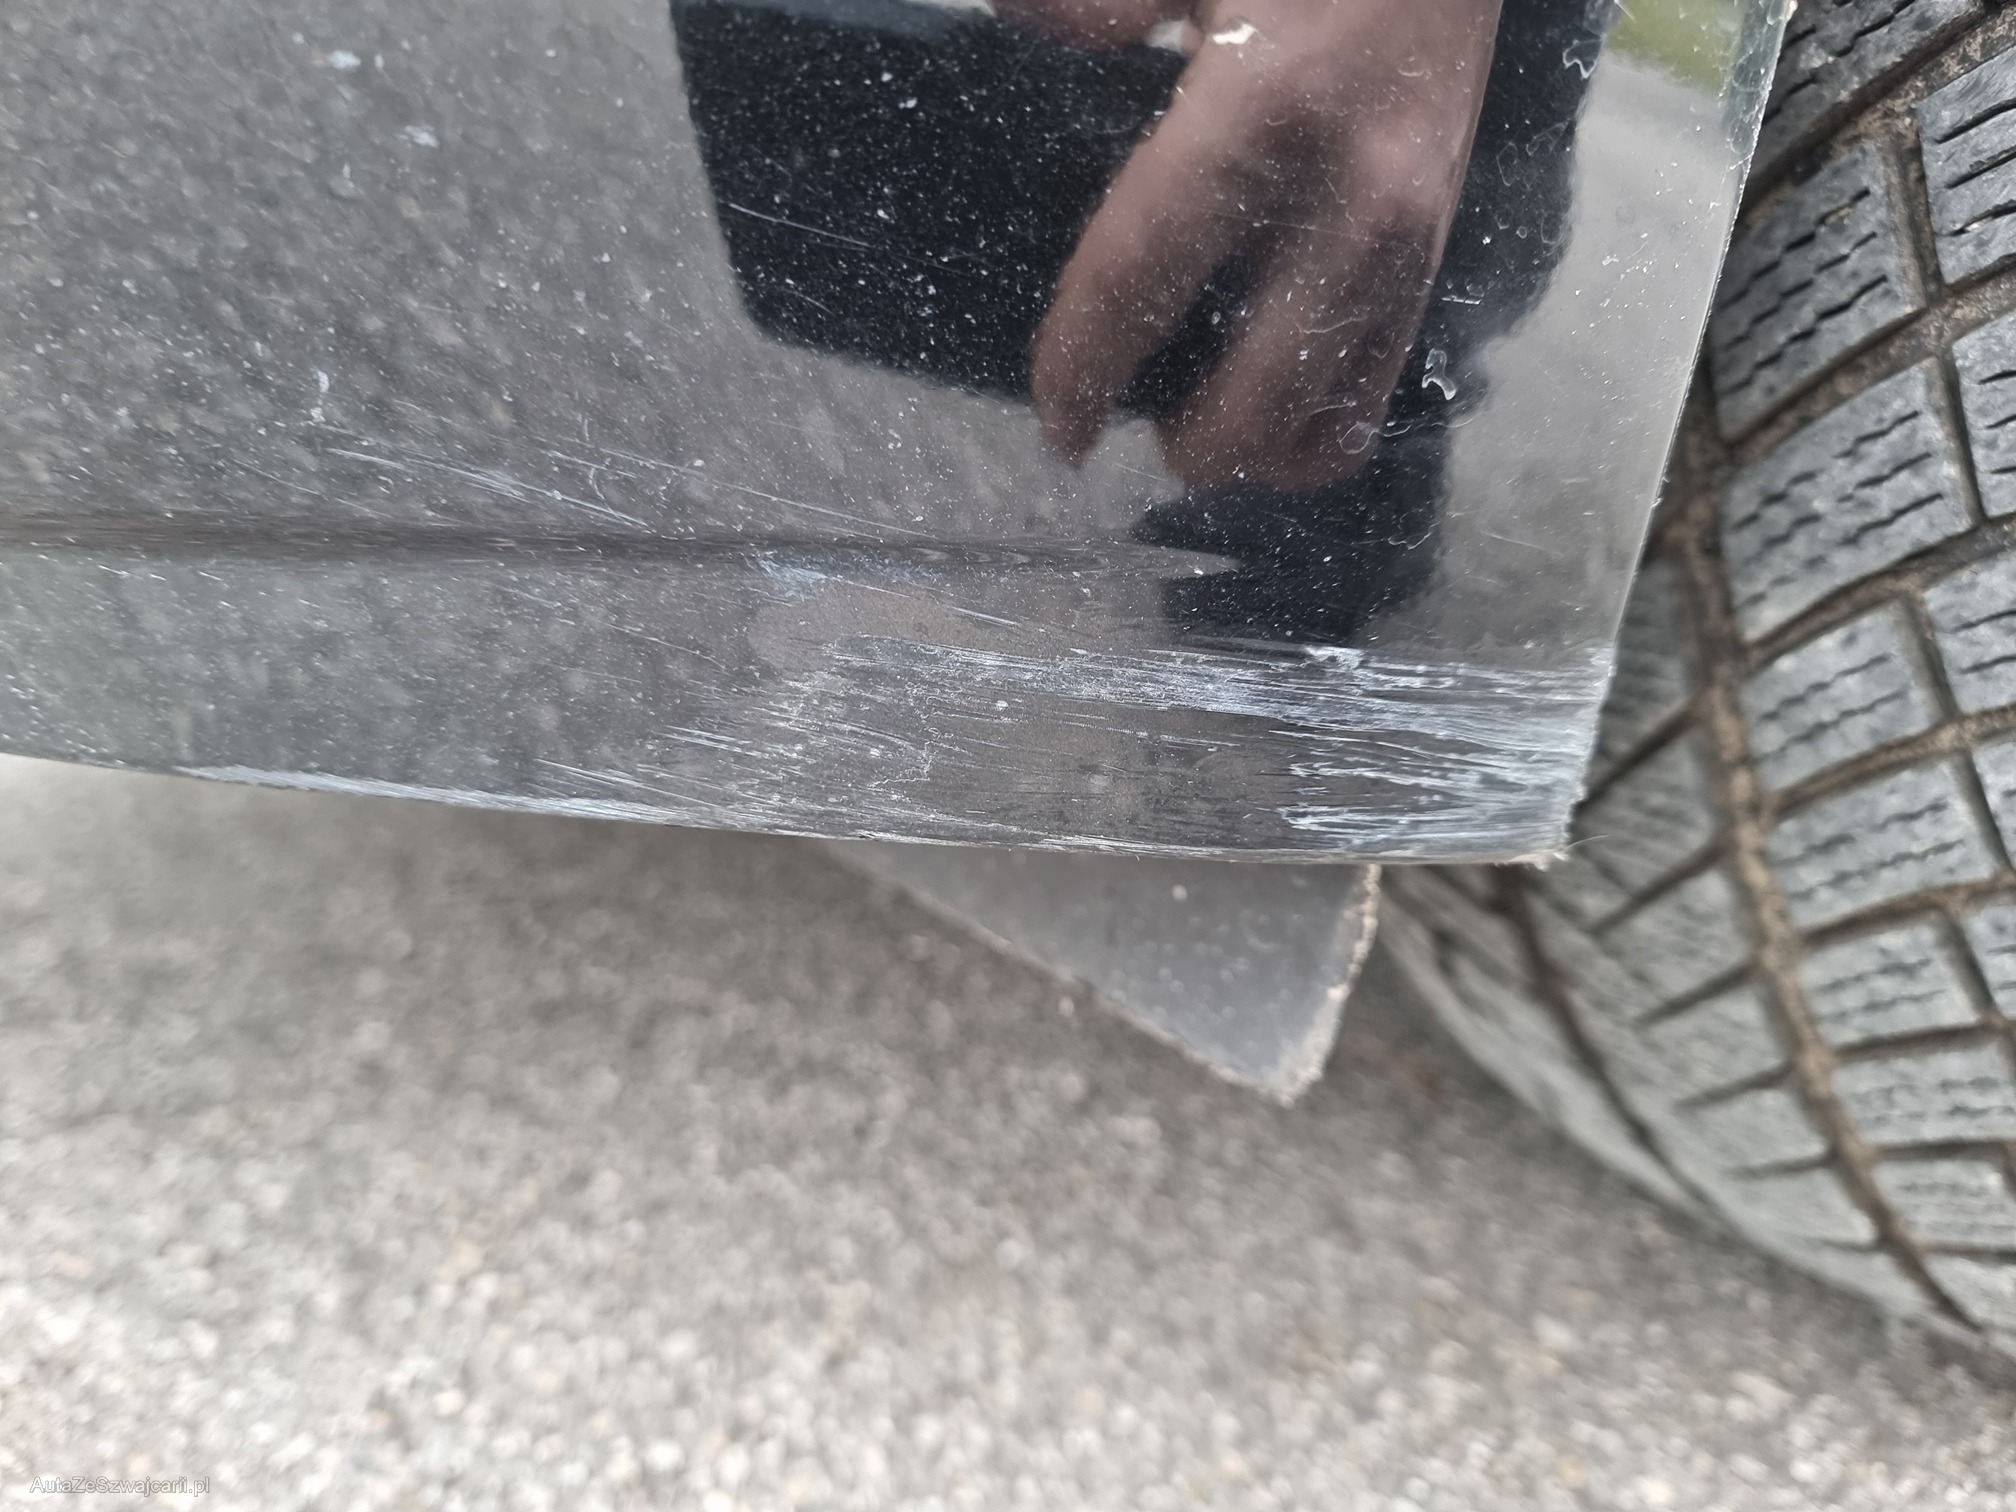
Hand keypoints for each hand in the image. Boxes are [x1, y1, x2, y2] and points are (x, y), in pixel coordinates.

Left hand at [1002, 0, 1501, 489]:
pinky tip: (1265, 404)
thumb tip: (1013, 29)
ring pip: (1322, 427)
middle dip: (1179, 444)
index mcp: (1260, 117)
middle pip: (1247, 403)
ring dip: (1249, 451)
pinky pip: (1376, 399)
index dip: (1081, 369)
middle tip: (1125, 418)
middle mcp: (1344, 205)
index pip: (1140, 282)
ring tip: (1196, 419)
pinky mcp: (1437, 263)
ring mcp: (1403, 247)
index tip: (1059, 425)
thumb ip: (1095, 5)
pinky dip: (1312, 430)